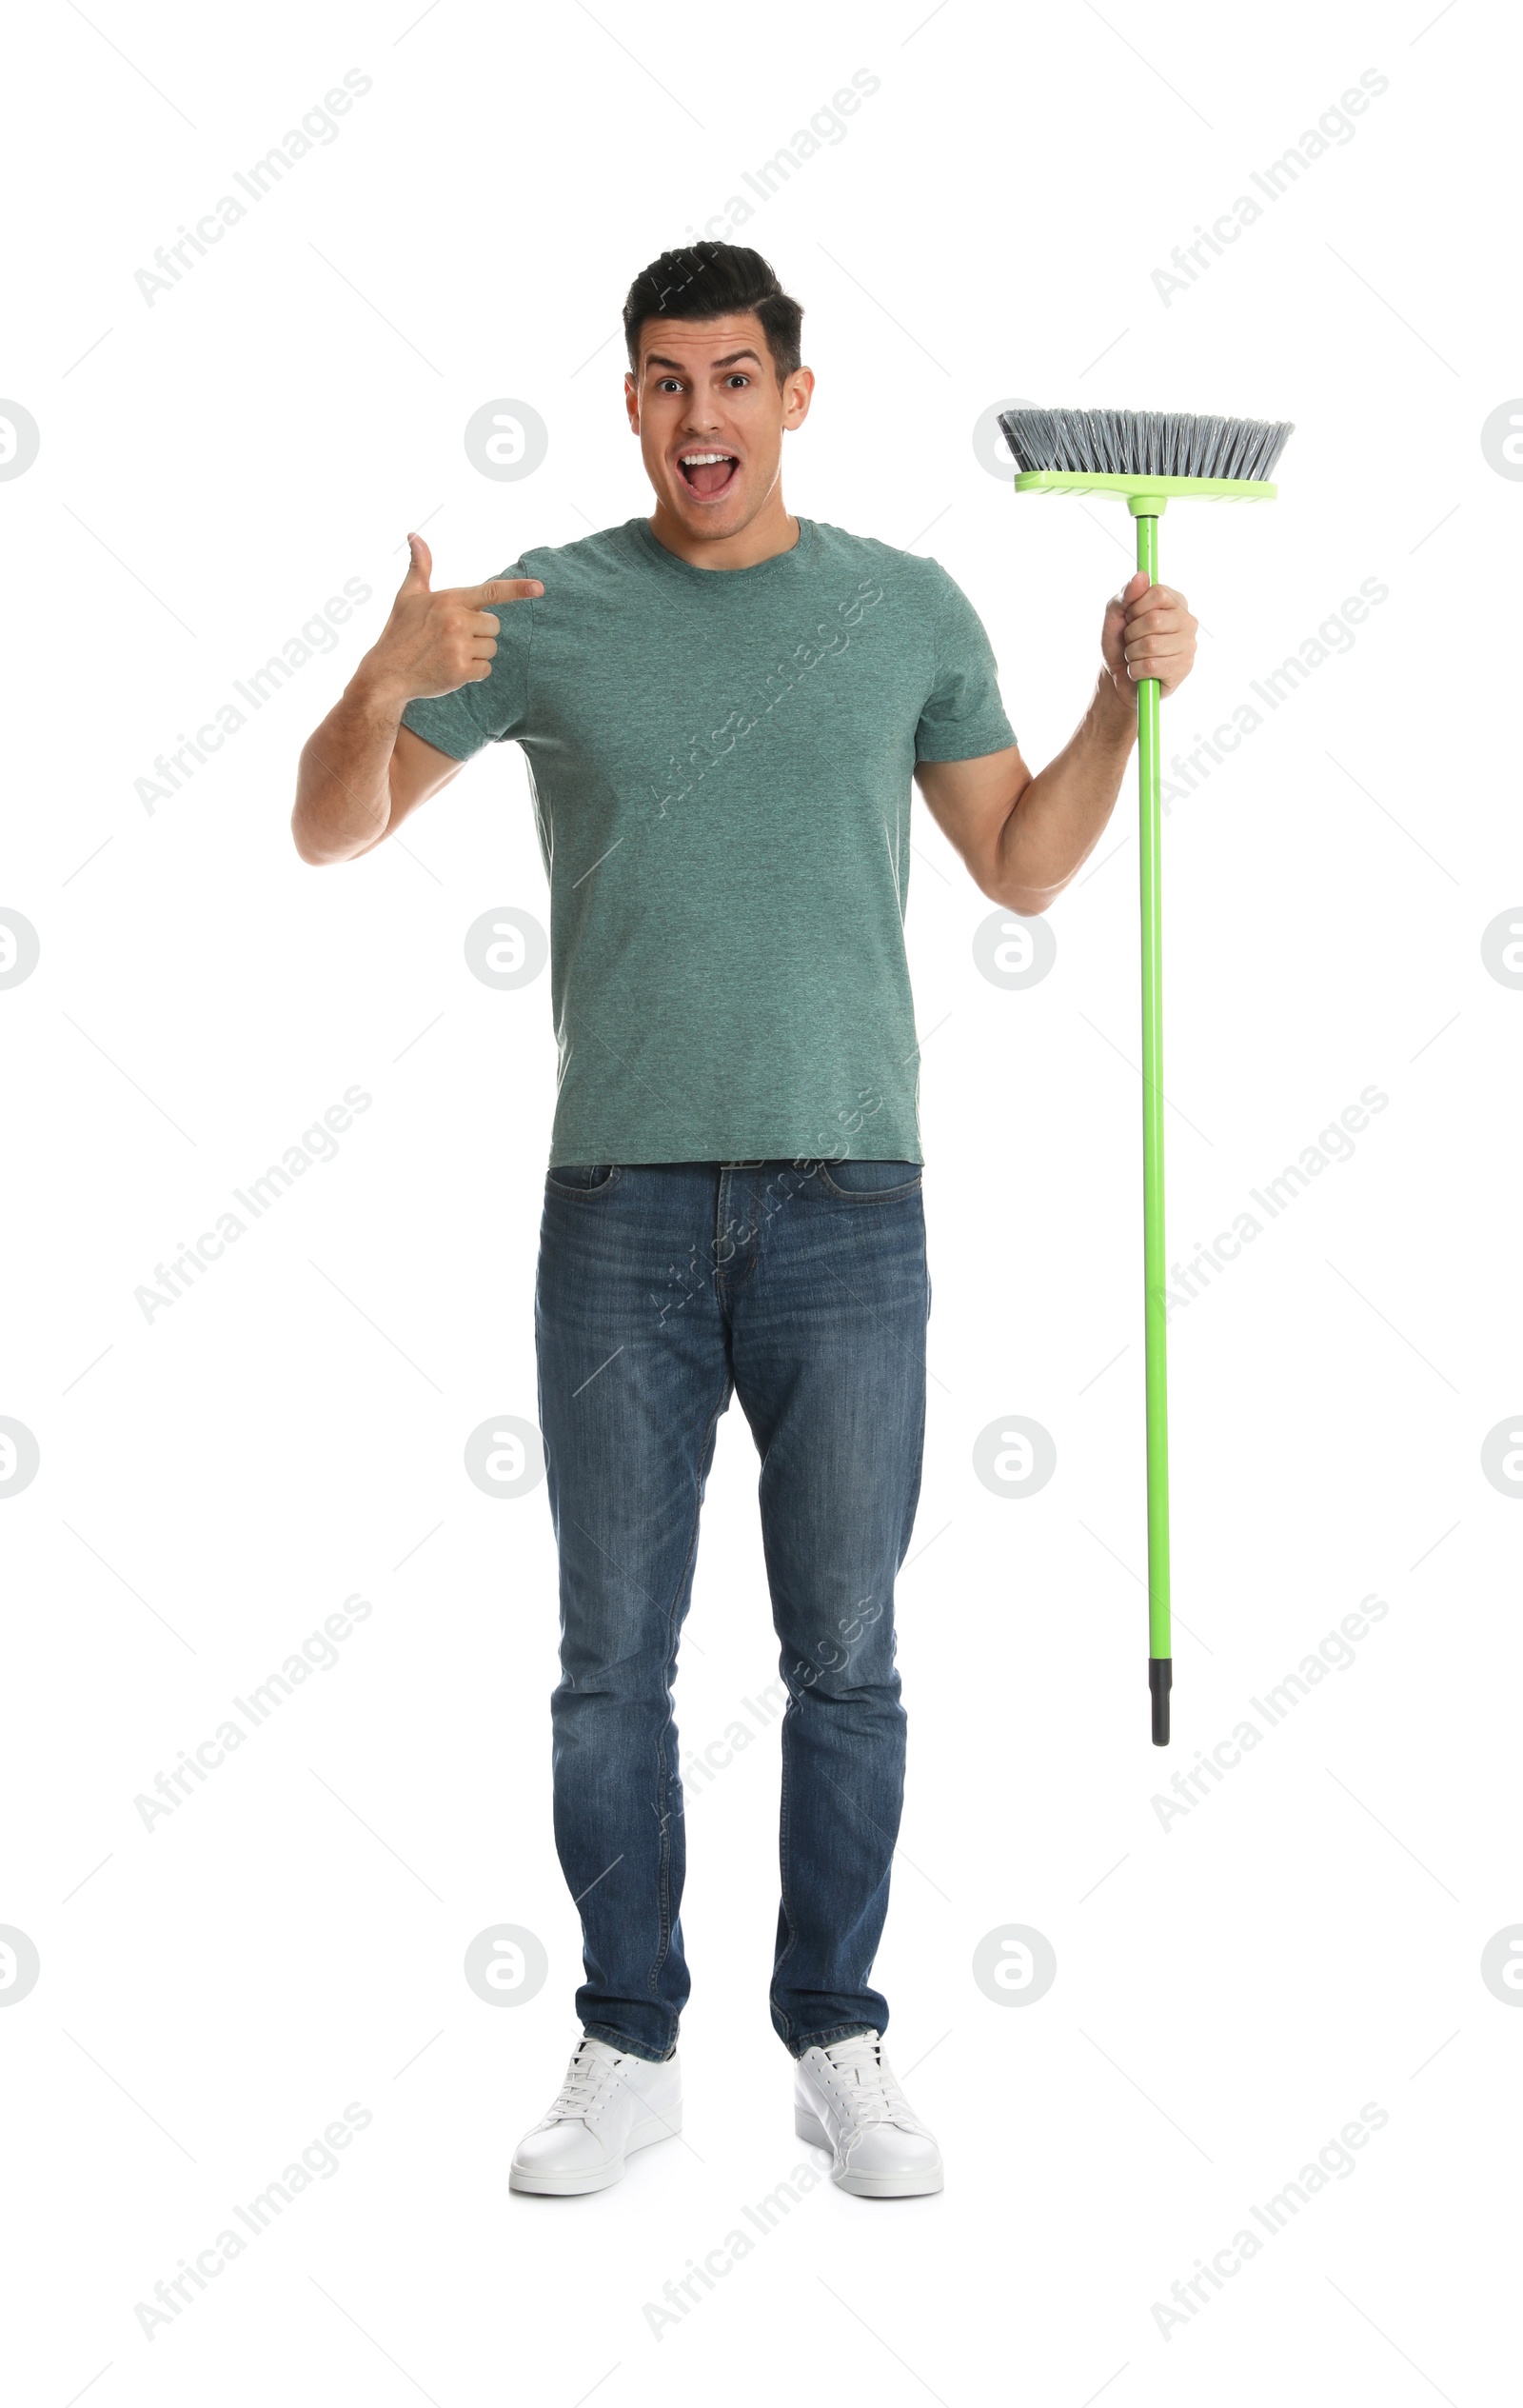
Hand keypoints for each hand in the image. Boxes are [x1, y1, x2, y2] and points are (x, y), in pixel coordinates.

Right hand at [359, 534, 543, 705]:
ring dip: (477, 653)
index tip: (539, 588)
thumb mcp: (408, 595)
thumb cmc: (399, 632)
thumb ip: (420, 566)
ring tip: (450, 653)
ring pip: (491, 648)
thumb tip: (414, 535)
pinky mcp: (460, 671)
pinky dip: (473, 672)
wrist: (386, 674)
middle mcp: (456, 620)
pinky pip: (485, 669)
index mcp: (449, 599)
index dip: (518, 589)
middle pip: (494, 625)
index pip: (490, 591)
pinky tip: (452, 669)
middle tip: (453, 638)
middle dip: (480, 632)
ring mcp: (459, 646)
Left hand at [1101, 570, 1197, 703]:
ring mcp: (1188, 645)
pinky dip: (1135, 670)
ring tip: (1134, 656)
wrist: (1117, 677)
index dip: (1136, 607)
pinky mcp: (1183, 669)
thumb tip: (1141, 575)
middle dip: (1131, 633)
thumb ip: (1126, 594)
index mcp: (1175, 602)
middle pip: (1154, 620)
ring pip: (1150, 645)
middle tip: (1131, 641)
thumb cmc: (1120, 643)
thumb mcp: (1115, 615)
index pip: (1158, 593)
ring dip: (1131, 653)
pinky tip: (1139, 672)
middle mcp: (1187, 621)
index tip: (1131, 617)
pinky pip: (1151, 666)